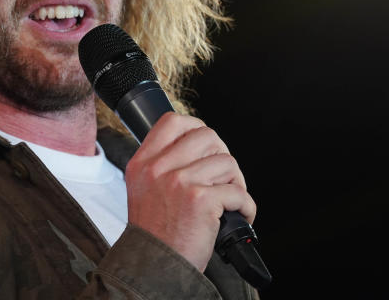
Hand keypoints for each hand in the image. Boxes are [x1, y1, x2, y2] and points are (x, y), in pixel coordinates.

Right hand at [123, 112, 256, 271]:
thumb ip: (162, 165)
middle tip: (224, 177)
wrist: (153, 267)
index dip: (196, 127)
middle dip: (223, 155)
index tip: (207, 145)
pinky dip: (246, 206)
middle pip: (207, 136)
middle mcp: (158, 168)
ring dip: (236, 182)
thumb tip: (198, 148)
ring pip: (227, 162)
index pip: (172, 122)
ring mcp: (179, 181)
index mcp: (142, 163)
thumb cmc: (154, 234)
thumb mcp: (143, 189)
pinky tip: (239, 215)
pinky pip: (238, 192)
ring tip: (230, 201)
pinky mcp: (201, 199)